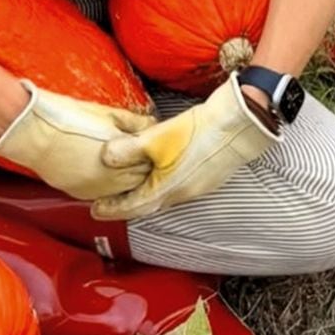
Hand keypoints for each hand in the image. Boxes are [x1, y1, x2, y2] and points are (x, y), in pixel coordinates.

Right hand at [0, 81, 156, 200]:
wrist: (31, 132)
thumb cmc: (65, 118)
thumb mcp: (106, 113)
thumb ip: (134, 122)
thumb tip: (151, 125)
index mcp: (121, 157)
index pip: (149, 162)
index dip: (152, 152)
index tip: (152, 144)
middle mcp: (111, 179)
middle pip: (140, 179)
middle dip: (142, 166)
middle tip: (142, 154)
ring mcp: (95, 190)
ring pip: (123, 191)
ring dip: (127, 179)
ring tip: (123, 163)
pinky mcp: (79, 194)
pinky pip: (103, 194)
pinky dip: (109, 185)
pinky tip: (106, 172)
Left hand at [90, 75, 275, 220]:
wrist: (239, 125)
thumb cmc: (198, 131)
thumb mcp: (155, 138)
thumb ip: (128, 149)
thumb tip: (105, 157)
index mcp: (165, 189)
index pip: (132, 206)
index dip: (112, 208)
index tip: (95, 210)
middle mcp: (181, 193)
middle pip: (149, 204)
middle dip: (128, 203)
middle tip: (109, 200)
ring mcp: (197, 186)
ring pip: (165, 195)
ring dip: (146, 193)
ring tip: (132, 185)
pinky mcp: (208, 176)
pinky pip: (179, 186)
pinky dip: (163, 182)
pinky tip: (162, 169)